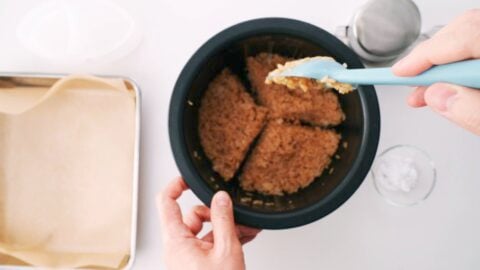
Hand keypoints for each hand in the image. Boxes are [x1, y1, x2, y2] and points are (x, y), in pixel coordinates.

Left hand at [157, 177, 260, 269]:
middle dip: (215, 213)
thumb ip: (223, 220)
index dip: (175, 185)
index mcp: (177, 242)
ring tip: (246, 229)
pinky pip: (209, 244)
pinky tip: (243, 237)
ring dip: (225, 227)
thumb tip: (220, 198)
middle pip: (191, 216)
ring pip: (204, 230)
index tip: (188, 177)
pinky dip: (224, 239)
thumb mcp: (226, 251)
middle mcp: (178, 249)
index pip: (166, 202)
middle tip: (233, 216)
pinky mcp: (197, 264)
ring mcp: (187, 257)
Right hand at [392, 9, 479, 134]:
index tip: (398, 73)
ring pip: (472, 32)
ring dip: (446, 61)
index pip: (463, 38)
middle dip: (432, 57)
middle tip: (413, 85)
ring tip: (432, 90)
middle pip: (466, 28)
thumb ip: (471, 111)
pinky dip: (464, 60)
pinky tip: (457, 83)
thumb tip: (437, 95)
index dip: (424, 57)